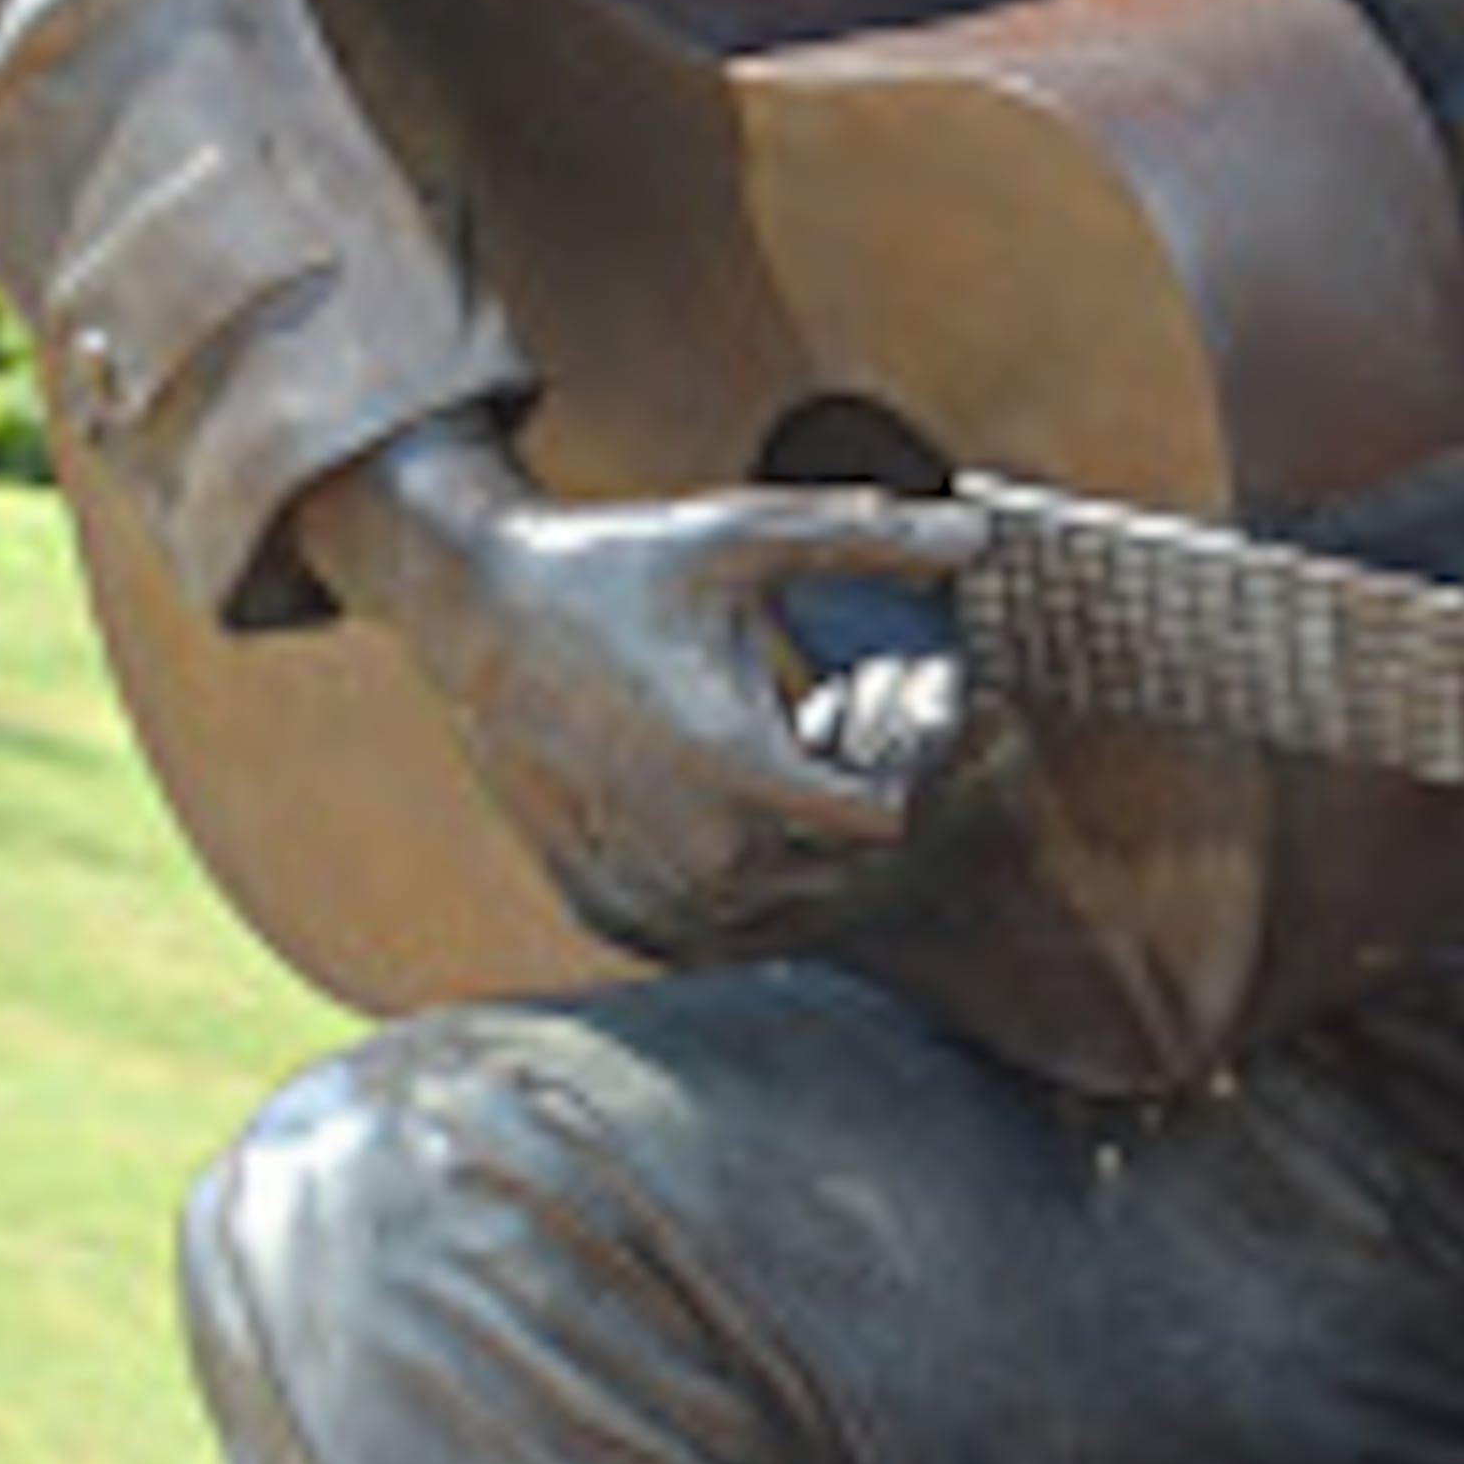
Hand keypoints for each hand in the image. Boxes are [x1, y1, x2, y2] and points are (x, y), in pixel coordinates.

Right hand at [295, 417, 988, 964]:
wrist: (480, 614)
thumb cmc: (624, 566)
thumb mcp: (747, 536)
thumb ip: (873, 538)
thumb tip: (983, 530)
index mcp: (740, 766)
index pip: (884, 817)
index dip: (912, 759)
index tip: (907, 692)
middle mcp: (697, 851)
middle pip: (845, 868)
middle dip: (865, 793)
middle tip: (852, 705)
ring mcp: (651, 894)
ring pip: (789, 911)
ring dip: (812, 846)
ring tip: (797, 738)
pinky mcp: (613, 915)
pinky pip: (723, 933)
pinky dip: (750, 880)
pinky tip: (737, 793)